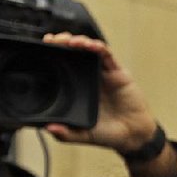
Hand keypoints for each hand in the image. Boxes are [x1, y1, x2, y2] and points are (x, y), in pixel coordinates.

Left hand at [41, 33, 157, 152]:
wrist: (134, 136)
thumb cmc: (109, 134)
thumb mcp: (84, 135)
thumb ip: (66, 134)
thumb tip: (48, 128)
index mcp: (79, 90)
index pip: (63, 68)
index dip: (52, 56)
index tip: (42, 49)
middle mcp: (90, 79)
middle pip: (74, 54)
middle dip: (62, 43)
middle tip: (53, 40)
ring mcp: (103, 75)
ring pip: (90, 51)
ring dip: (80, 42)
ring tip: (70, 41)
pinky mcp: (118, 73)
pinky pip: (107, 56)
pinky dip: (99, 48)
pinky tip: (90, 45)